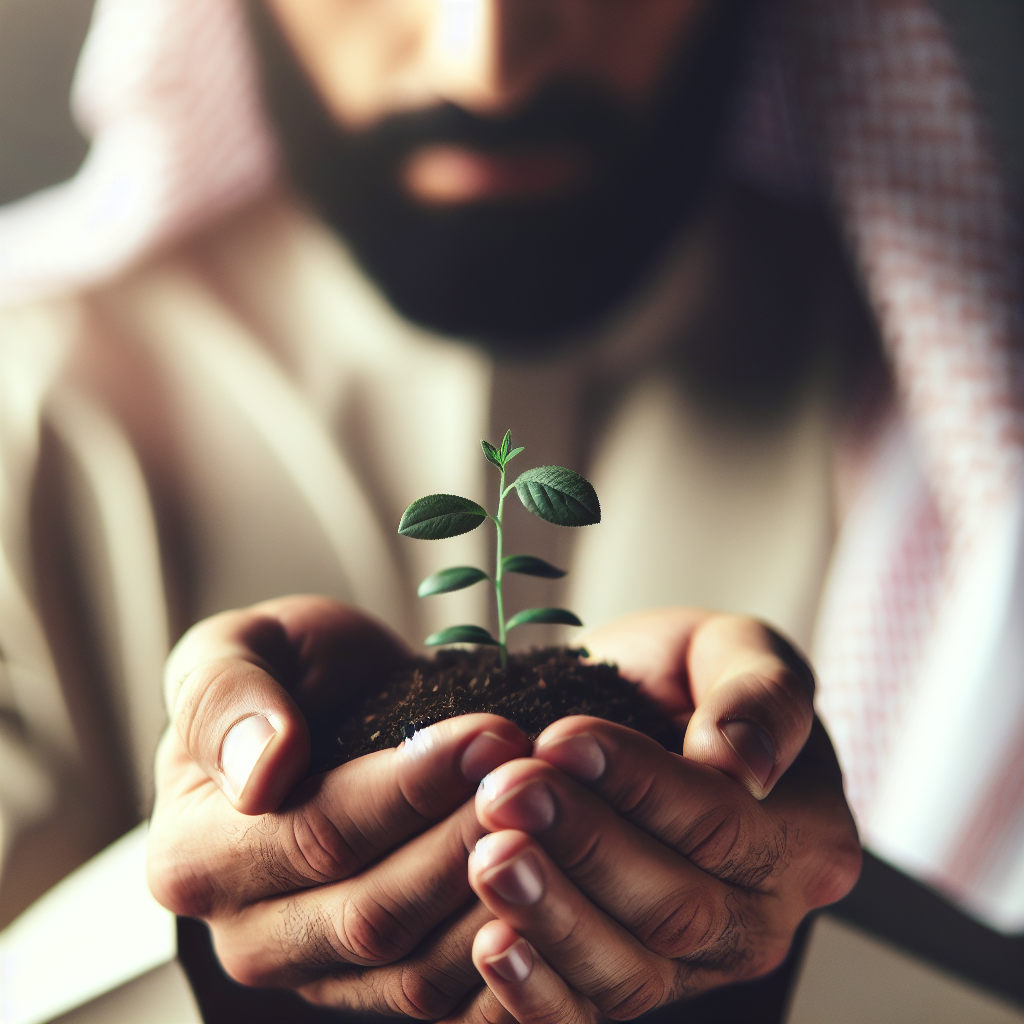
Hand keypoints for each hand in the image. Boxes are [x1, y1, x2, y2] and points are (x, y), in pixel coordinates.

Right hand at [147, 595, 530, 1018]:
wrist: (331, 711)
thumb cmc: (286, 676)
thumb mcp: (238, 648)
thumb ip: (226, 697)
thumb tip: (261, 772)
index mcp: (195, 855)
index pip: (317, 835)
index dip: (412, 788)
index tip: (488, 735)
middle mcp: (246, 934)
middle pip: (374, 912)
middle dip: (467, 838)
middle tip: (537, 774)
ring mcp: (316, 973)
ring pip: (419, 966)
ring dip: (500, 895)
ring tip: (558, 818)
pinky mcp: (377, 988)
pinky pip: (447, 998)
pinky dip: (508, 957)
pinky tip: (559, 894)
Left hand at [457, 609, 860, 1022]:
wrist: (634, 716)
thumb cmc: (687, 679)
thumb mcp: (737, 651)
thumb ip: (763, 693)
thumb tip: (743, 761)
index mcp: (806, 833)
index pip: (724, 821)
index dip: (639, 784)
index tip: (562, 738)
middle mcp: (762, 917)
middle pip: (676, 905)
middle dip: (583, 846)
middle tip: (506, 792)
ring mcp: (698, 966)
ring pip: (630, 970)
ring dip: (551, 916)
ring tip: (488, 859)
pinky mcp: (633, 985)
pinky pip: (590, 1016)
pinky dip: (539, 996)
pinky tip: (491, 949)